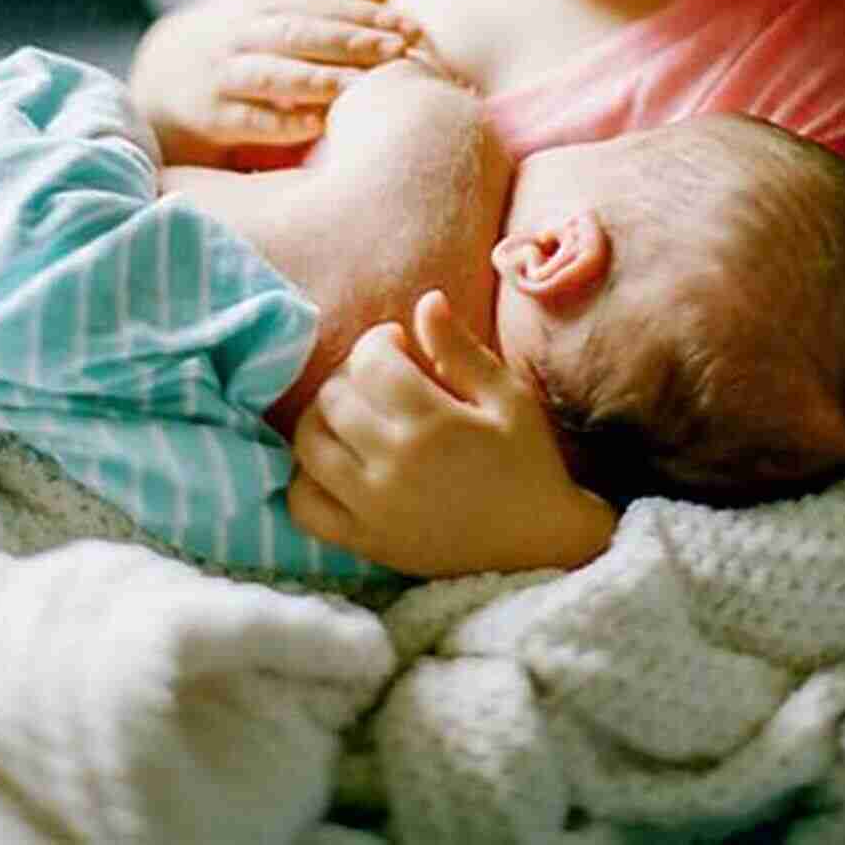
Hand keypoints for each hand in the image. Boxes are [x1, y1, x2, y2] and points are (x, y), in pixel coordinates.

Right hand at [129, 0, 419, 161]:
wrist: (153, 82)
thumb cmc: (233, 46)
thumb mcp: (269, 13)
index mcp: (258, 6)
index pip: (315, 3)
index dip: (361, 12)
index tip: (407, 24)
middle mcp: (239, 36)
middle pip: (299, 33)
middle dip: (350, 40)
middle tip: (398, 50)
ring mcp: (220, 75)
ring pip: (273, 74)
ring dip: (319, 79)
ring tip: (362, 86)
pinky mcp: (206, 117)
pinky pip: (246, 120)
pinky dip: (279, 122)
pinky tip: (315, 126)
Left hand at [288, 291, 616, 576]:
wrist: (539, 544)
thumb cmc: (528, 462)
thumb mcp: (508, 397)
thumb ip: (461, 350)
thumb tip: (426, 300)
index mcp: (432, 425)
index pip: (370, 362)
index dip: (378, 340)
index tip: (400, 344)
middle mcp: (393, 467)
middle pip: (333, 397)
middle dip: (351, 373)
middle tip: (380, 376)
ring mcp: (373, 509)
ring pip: (308, 444)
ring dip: (321, 416)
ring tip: (354, 412)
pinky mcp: (365, 542)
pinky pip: (304, 506)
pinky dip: (305, 477)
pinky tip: (335, 460)